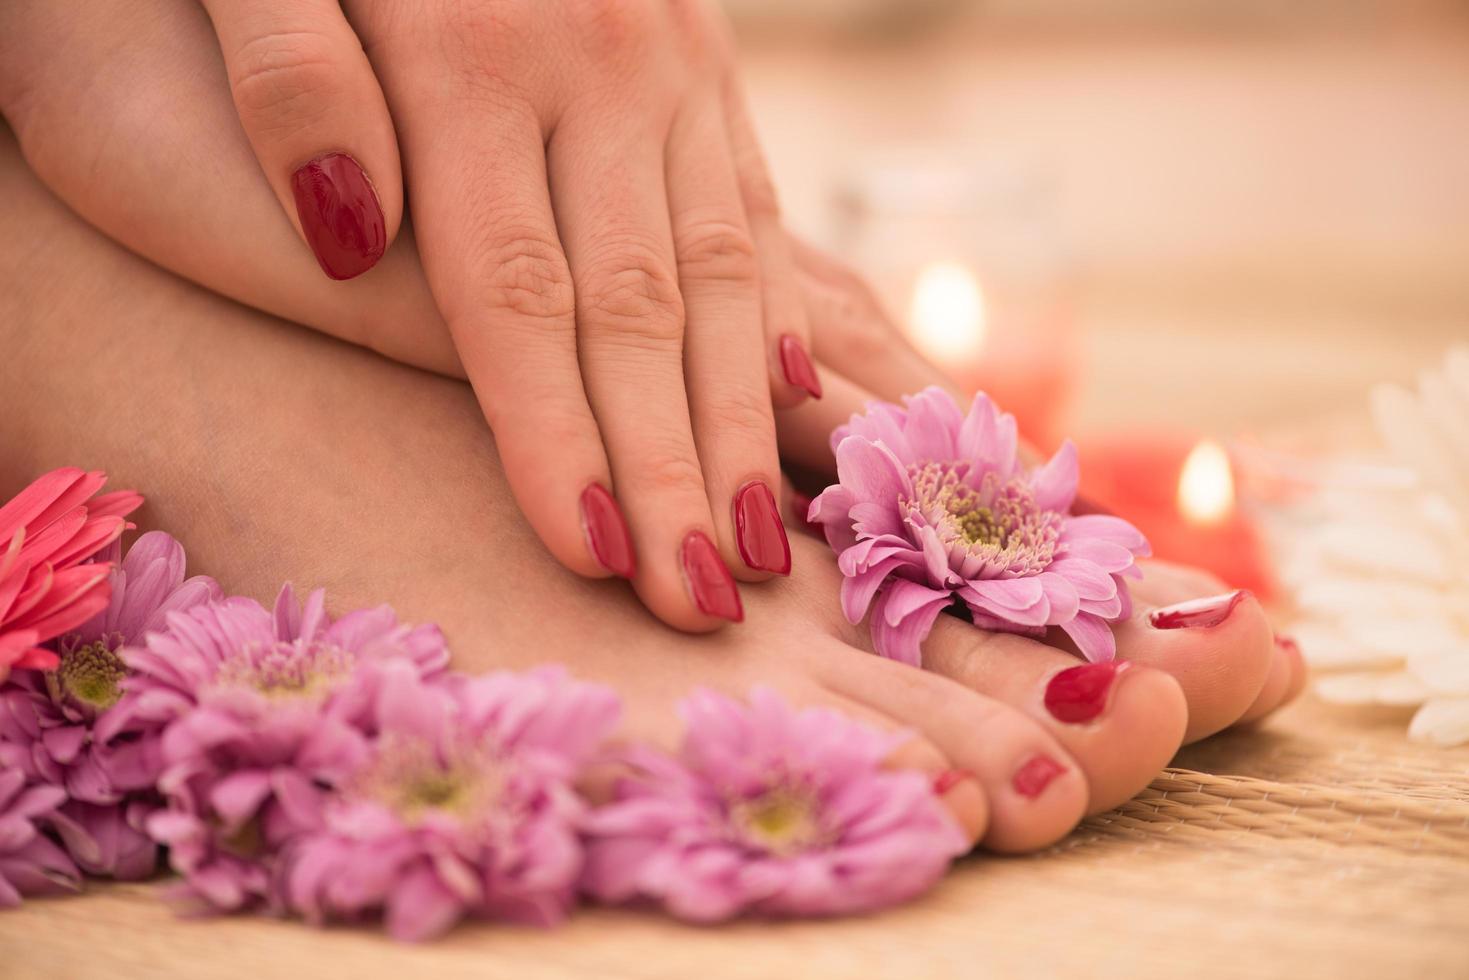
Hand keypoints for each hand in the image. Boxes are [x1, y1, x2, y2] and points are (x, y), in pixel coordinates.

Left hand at [5, 0, 841, 630]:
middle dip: (669, 470)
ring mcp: (672, 59)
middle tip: (699, 603)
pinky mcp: (706, 56)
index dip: (552, 436)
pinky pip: (753, 204)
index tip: (589, 559)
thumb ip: (287, 78)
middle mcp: (600, 63)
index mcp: (474, 53)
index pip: (515, 293)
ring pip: (719, 275)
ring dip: (744, 424)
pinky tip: (798, 405)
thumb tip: (347, 236)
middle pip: (636, 312)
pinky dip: (775, 317)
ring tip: (764, 548)